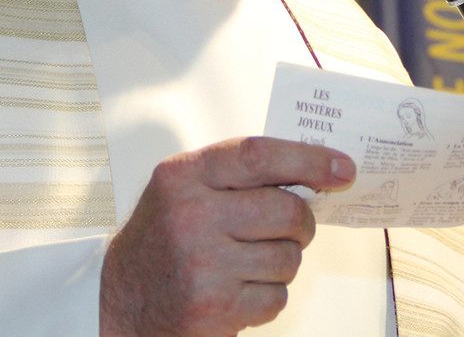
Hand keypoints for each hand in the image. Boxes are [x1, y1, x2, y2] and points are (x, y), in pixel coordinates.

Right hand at [99, 137, 356, 336]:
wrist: (119, 300)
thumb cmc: (163, 238)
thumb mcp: (185, 187)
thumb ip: (239, 173)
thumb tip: (316, 170)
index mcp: (184, 176)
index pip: (259, 155)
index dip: (310, 159)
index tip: (343, 169)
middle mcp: (191, 217)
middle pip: (287, 212)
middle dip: (301, 223)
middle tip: (292, 228)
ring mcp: (203, 265)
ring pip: (289, 258)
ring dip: (282, 262)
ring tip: (250, 263)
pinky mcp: (214, 308)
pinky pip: (277, 297)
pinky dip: (268, 296)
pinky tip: (239, 290)